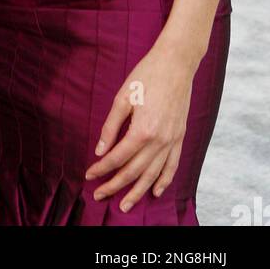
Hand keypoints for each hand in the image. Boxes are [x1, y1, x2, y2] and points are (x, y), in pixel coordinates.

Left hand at [85, 41, 196, 211]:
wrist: (176, 63)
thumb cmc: (147, 75)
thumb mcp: (123, 97)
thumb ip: (111, 126)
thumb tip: (101, 150)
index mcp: (143, 130)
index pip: (118, 157)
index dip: (102, 168)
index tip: (89, 175)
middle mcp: (160, 141)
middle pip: (134, 171)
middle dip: (115, 185)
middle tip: (100, 195)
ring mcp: (172, 140)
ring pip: (153, 174)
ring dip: (138, 191)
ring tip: (125, 205)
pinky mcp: (180, 137)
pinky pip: (172, 165)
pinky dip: (164, 180)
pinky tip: (155, 191)